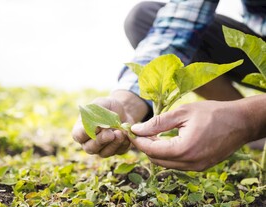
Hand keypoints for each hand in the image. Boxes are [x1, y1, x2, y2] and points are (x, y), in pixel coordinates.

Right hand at [72, 90, 148, 156]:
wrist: (123, 111)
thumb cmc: (107, 106)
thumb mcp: (101, 103)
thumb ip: (96, 112)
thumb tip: (96, 123)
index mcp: (81, 130)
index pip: (78, 136)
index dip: (86, 133)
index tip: (96, 127)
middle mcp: (89, 142)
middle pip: (90, 148)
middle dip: (101, 141)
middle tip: (110, 133)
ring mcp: (102, 149)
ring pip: (104, 153)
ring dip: (113, 144)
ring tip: (120, 133)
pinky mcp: (116, 150)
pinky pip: (118, 151)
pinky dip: (123, 144)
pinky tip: (126, 135)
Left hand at [130, 99, 255, 170]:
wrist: (240, 122)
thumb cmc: (213, 113)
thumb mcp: (182, 113)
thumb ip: (157, 122)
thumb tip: (137, 129)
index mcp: (184, 149)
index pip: (151, 150)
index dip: (138, 140)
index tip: (130, 130)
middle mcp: (190, 163)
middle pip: (156, 159)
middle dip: (145, 146)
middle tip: (140, 131)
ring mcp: (196, 167)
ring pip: (166, 163)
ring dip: (156, 150)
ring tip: (152, 134)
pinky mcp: (200, 166)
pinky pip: (177, 163)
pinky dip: (168, 153)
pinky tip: (166, 140)